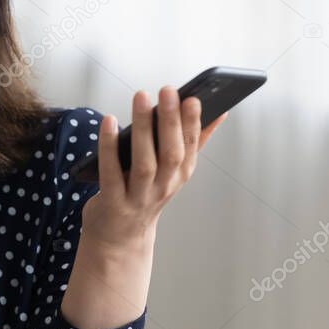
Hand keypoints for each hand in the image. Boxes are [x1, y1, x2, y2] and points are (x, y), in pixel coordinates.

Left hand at [80, 87, 227, 252]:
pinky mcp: (112, 202)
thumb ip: (193, 142)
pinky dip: (109, 146)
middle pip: (170, 154)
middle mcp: (163, 188)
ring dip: (144, 128)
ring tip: (142, 97)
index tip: (193, 97)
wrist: (119, 239)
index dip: (192, 123)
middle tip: (168, 90)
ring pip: (144, 162)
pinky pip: (111, 172)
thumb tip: (219, 112)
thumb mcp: (172, 171)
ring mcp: (138, 197)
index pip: (189, 147)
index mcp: (179, 176)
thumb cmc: (144, 193)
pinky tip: (109, 121)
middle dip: (171, 121)